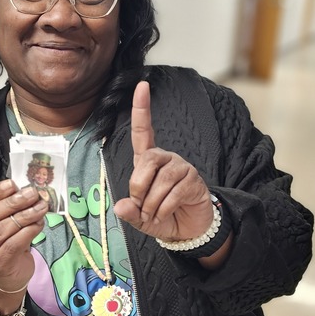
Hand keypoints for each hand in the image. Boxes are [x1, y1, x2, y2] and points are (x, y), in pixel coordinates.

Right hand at [0, 179, 46, 291]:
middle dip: (12, 202)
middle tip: (31, 193)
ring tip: (40, 207)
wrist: (6, 277)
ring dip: (24, 215)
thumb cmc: (0, 244)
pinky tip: (39, 223)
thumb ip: (3, 207)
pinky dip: (28, 231)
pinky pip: (13, 243)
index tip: (12, 184)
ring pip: (2, 229)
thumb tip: (22, 189)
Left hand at [113, 81, 212, 241]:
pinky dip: (163, 209)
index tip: (142, 85)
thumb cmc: (162, 216)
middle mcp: (165, 159)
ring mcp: (181, 168)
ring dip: (152, 203)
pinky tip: (165, 215)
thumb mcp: (139, 217)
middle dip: (138, 188)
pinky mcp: (193, 180)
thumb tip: (121, 205)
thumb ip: (129, 211)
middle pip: (146, 161)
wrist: (188, 230)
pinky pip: (173, 193)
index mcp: (148, 161)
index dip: (142, 109)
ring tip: (154, 214)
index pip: (143, 132)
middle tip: (141, 207)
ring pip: (160, 180)